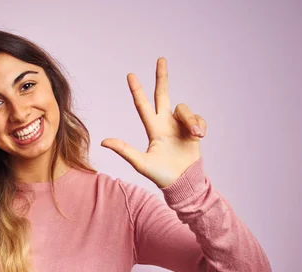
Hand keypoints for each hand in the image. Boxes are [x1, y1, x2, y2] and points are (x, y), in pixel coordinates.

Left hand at [101, 57, 205, 188]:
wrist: (183, 182)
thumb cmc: (160, 175)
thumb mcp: (140, 163)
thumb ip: (124, 150)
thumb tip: (103, 141)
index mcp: (153, 128)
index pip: (143, 104)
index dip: (137, 90)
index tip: (130, 74)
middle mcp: (165, 123)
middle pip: (163, 94)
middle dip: (162, 77)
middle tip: (160, 59)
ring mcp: (180, 126)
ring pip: (184, 109)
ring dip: (190, 119)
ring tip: (194, 134)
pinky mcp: (194, 130)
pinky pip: (198, 118)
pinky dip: (199, 125)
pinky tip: (198, 136)